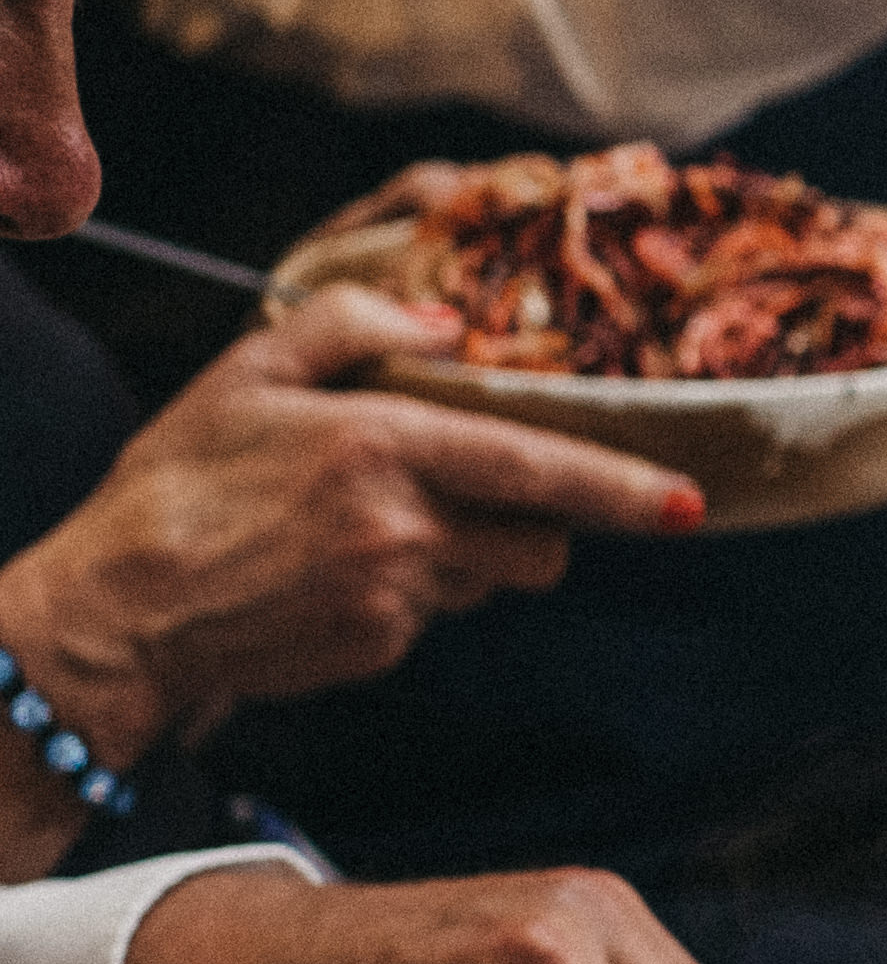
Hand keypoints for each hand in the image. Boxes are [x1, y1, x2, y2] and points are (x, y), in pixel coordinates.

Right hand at [0, 293, 705, 753]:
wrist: (120, 609)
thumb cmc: (178, 483)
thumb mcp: (245, 373)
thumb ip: (347, 321)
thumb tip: (445, 316)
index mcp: (379, 445)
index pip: (534, 465)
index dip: (620, 487)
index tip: (689, 502)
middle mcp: (402, 525)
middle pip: (538, 539)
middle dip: (531, 522)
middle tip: (462, 496)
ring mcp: (396, 595)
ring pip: (494, 578)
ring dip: (468, 556)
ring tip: (372, 530)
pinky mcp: (382, 647)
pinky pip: (438, 615)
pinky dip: (412, 593)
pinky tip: (338, 574)